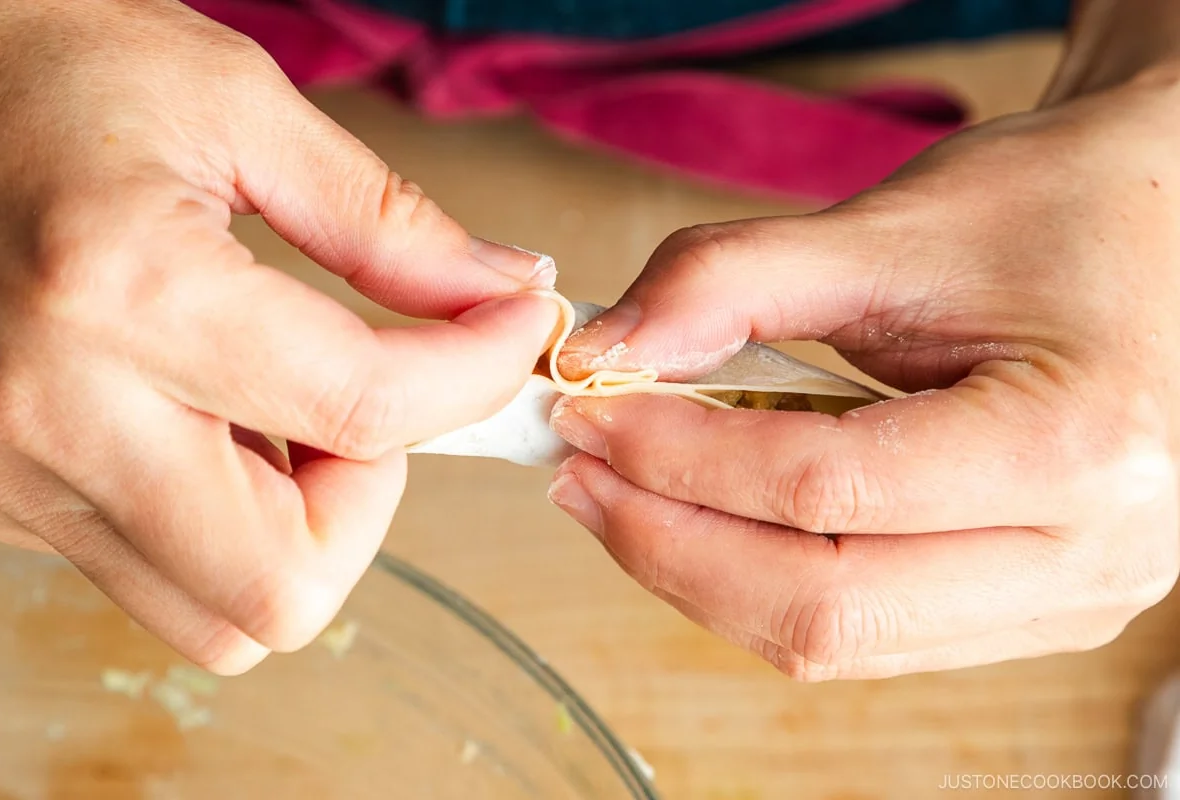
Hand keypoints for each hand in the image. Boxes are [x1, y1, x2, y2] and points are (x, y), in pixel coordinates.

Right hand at [0, 0, 557, 673]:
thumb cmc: (51, 65)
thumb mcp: (237, 105)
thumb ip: (386, 223)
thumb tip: (503, 290)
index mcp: (124, 294)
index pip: (364, 410)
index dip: (476, 374)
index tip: (512, 328)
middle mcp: (53, 414)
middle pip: (282, 590)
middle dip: (369, 505)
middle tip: (371, 400)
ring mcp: (10, 476)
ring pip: (221, 617)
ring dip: (300, 531)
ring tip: (284, 407)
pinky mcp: (0, 498)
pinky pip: (158, 575)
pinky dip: (226, 523)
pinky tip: (213, 417)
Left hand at [547, 61, 1179, 679]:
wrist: (1169, 236)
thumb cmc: (1064, 213)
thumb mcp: (898, 226)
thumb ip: (735, 282)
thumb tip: (606, 352)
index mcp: (1077, 445)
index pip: (821, 491)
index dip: (678, 454)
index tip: (589, 410)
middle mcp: (1089, 554)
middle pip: (821, 606)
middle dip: (668, 544)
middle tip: (579, 475)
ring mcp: (1065, 602)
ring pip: (834, 641)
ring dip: (703, 575)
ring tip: (622, 496)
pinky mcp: (1029, 610)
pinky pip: (864, 632)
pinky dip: (762, 583)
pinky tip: (703, 519)